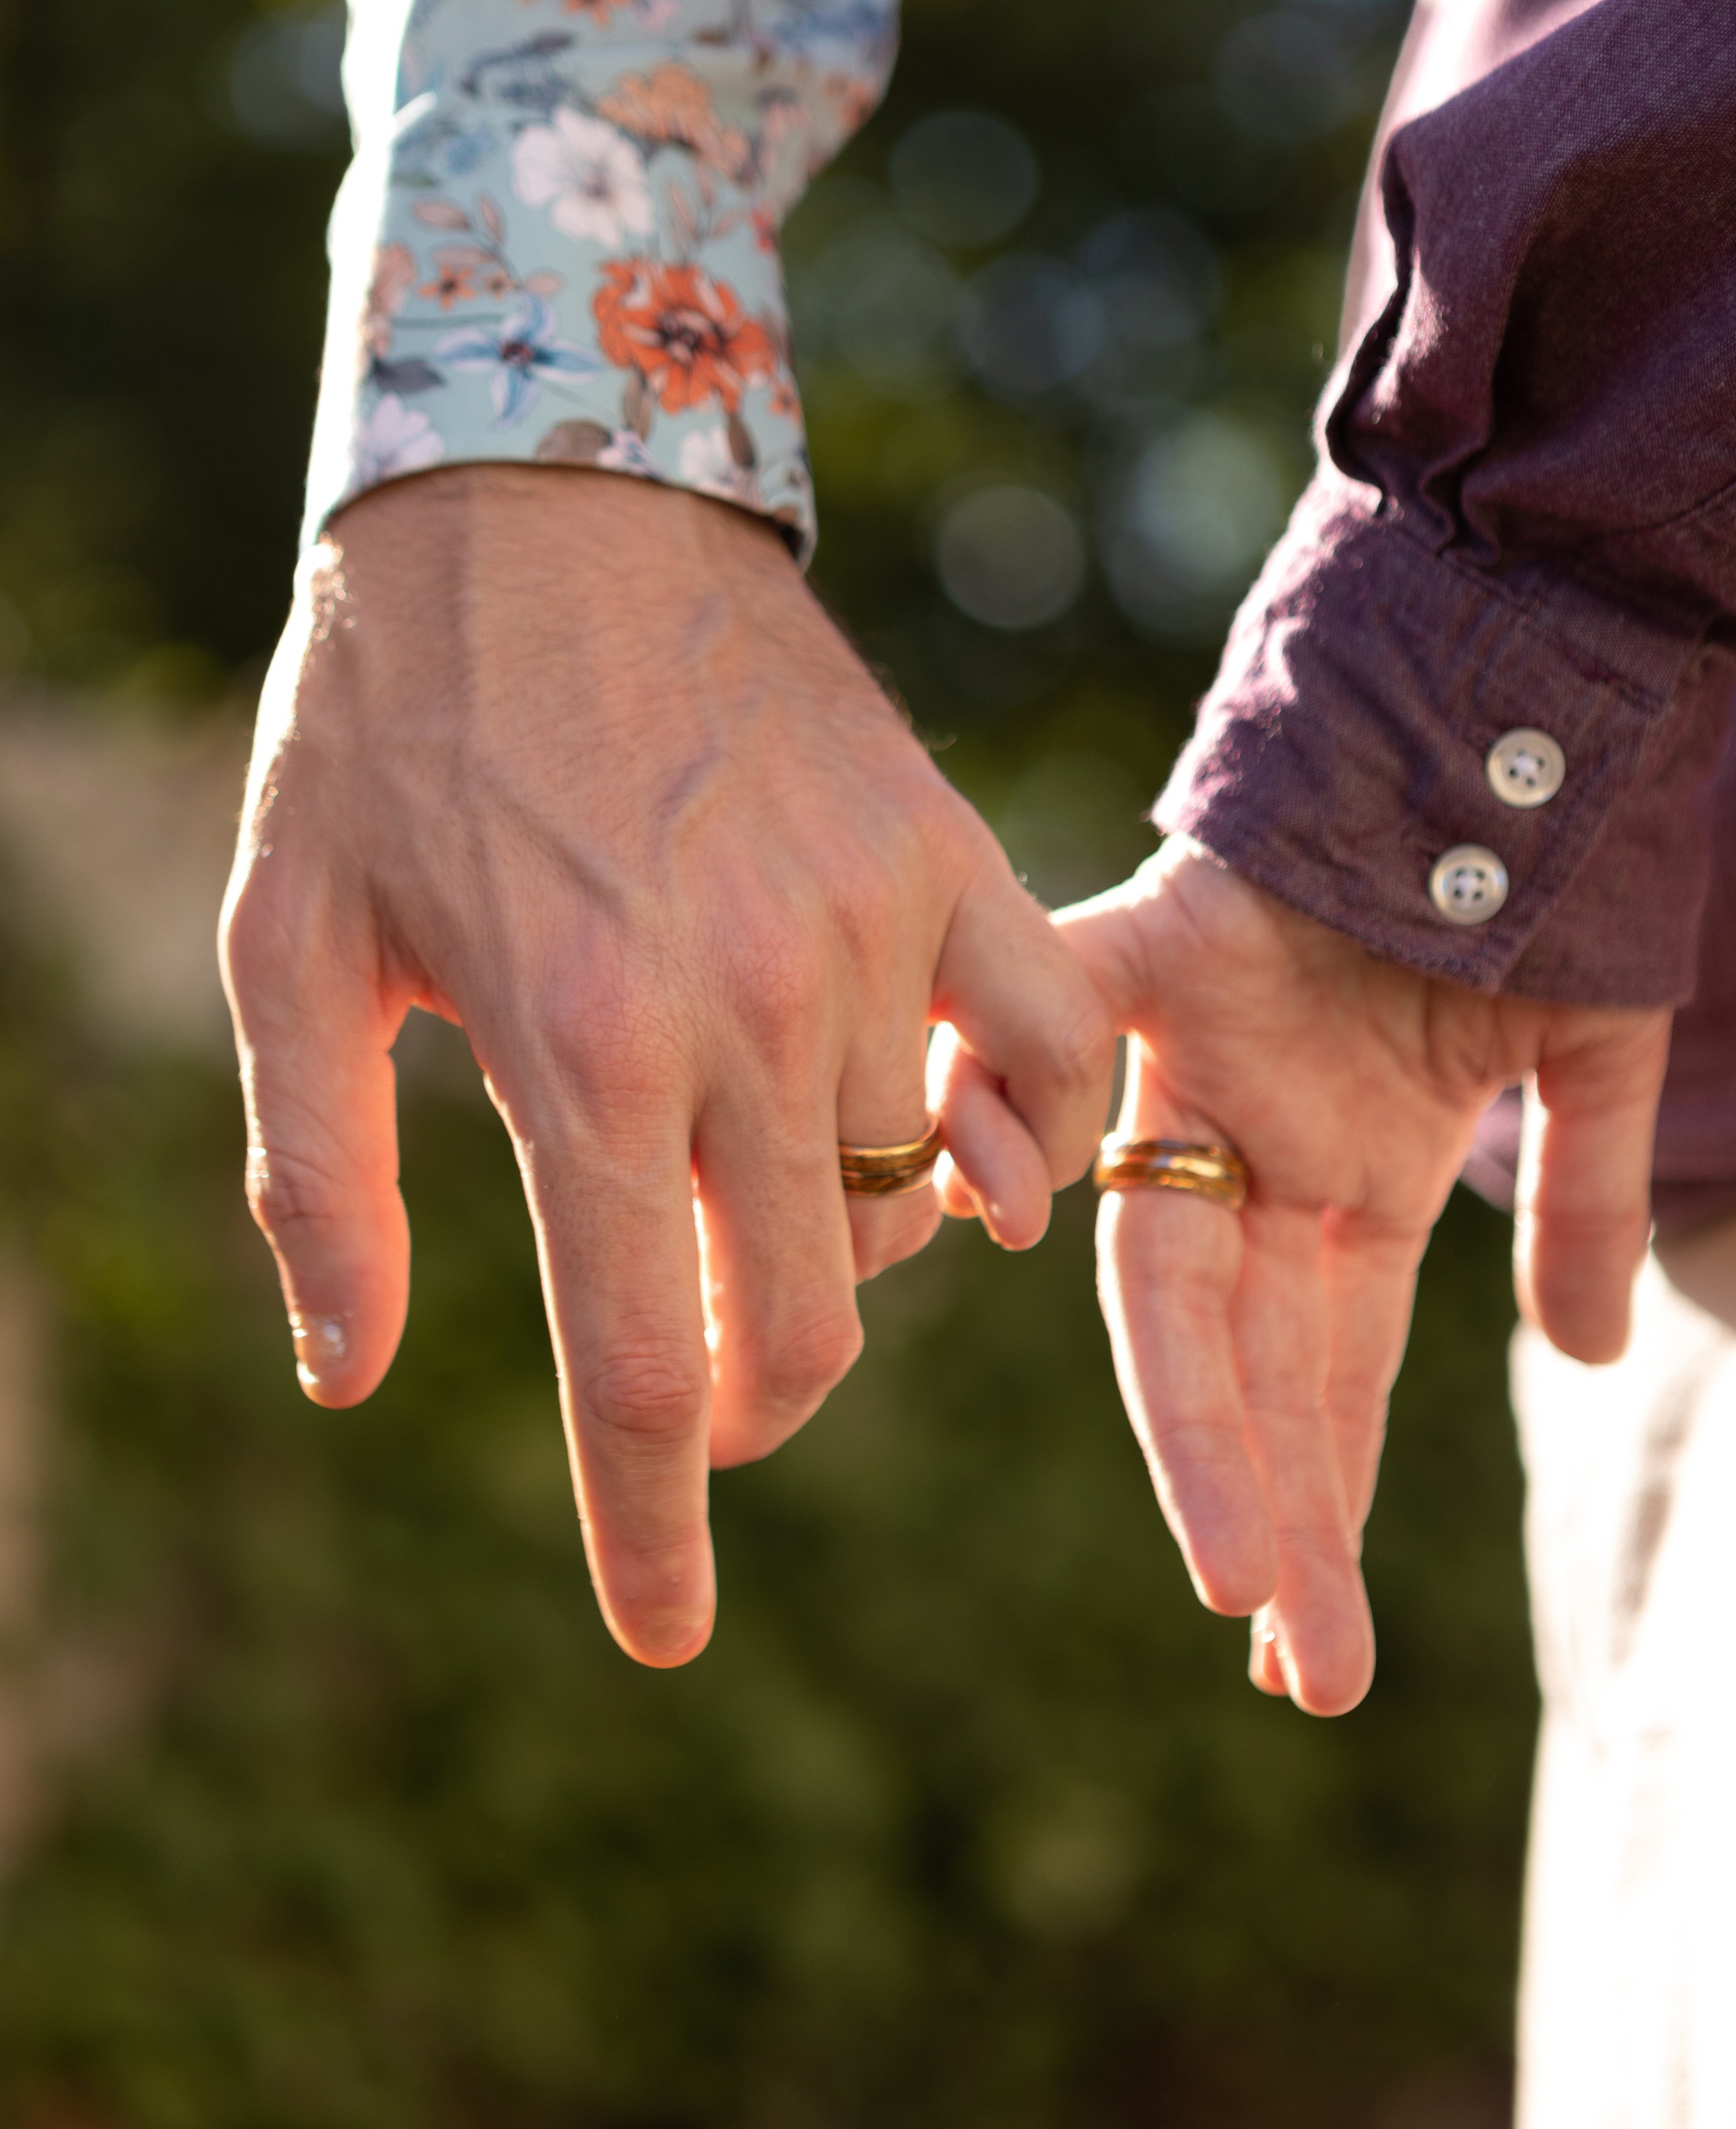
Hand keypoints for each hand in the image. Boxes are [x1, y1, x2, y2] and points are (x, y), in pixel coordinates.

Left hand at [220, 466, 1111, 1666]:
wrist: (547, 494)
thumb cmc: (390, 731)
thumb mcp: (288, 948)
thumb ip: (317, 1181)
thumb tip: (356, 1381)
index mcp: (574, 1053)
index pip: (644, 1366)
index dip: (656, 1532)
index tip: (665, 1635)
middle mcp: (741, 1010)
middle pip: (804, 1316)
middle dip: (750, 1406)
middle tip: (699, 1400)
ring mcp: (867, 930)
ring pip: (911, 1200)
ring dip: (839, 1253)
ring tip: (763, 1206)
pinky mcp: (944, 856)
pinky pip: (1054, 1048)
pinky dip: (1033, 1140)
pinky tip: (978, 1160)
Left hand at [972, 839, 1669, 1717]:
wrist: (1527, 689)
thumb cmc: (1564, 871)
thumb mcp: (1594, 1060)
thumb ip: (1583, 1204)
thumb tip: (1588, 1360)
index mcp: (1347, 1181)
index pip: (1317, 1379)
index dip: (1312, 1506)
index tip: (1303, 1656)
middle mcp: (1259, 1141)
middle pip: (1246, 1359)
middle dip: (1275, 1511)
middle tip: (1295, 1673)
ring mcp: (1205, 1056)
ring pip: (1175, 1264)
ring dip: (1207, 1419)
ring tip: (1247, 1587)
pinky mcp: (1158, 935)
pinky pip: (1064, 1008)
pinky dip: (1011, 1082)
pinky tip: (993, 1200)